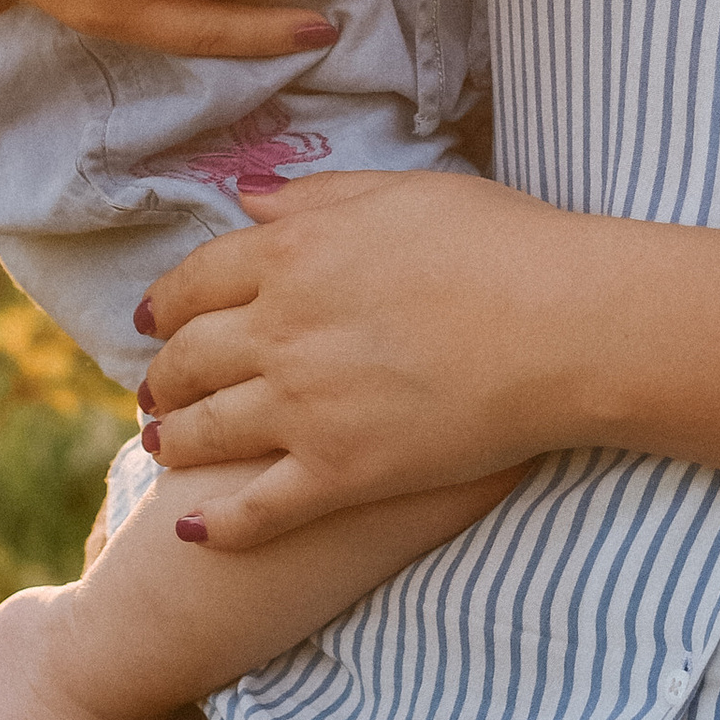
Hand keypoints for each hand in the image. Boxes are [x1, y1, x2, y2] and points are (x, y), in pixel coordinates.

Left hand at [145, 172, 582, 544]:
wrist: (568, 325)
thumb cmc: (504, 243)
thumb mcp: (403, 191)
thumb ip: (316, 197)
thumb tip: (247, 197)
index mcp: (292, 256)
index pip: (194, 282)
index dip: (164, 303)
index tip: (151, 319)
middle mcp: (281, 331)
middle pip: (188, 359)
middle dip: (162, 375)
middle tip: (154, 389)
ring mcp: (306, 408)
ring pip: (206, 431)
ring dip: (172, 439)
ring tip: (162, 445)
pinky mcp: (342, 475)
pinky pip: (257, 509)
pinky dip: (214, 522)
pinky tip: (190, 528)